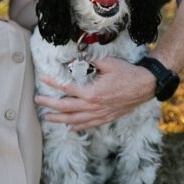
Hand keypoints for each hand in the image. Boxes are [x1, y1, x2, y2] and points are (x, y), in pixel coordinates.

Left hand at [35, 56, 155, 130]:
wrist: (146, 85)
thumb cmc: (127, 73)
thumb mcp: (108, 62)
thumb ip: (90, 60)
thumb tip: (76, 56)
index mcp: (92, 93)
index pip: (67, 88)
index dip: (53, 83)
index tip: (42, 78)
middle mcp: (94, 106)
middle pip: (66, 108)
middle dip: (49, 105)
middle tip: (37, 101)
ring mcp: (101, 114)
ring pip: (75, 120)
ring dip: (59, 119)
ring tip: (46, 118)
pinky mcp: (107, 117)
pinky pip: (89, 124)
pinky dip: (78, 126)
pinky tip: (70, 127)